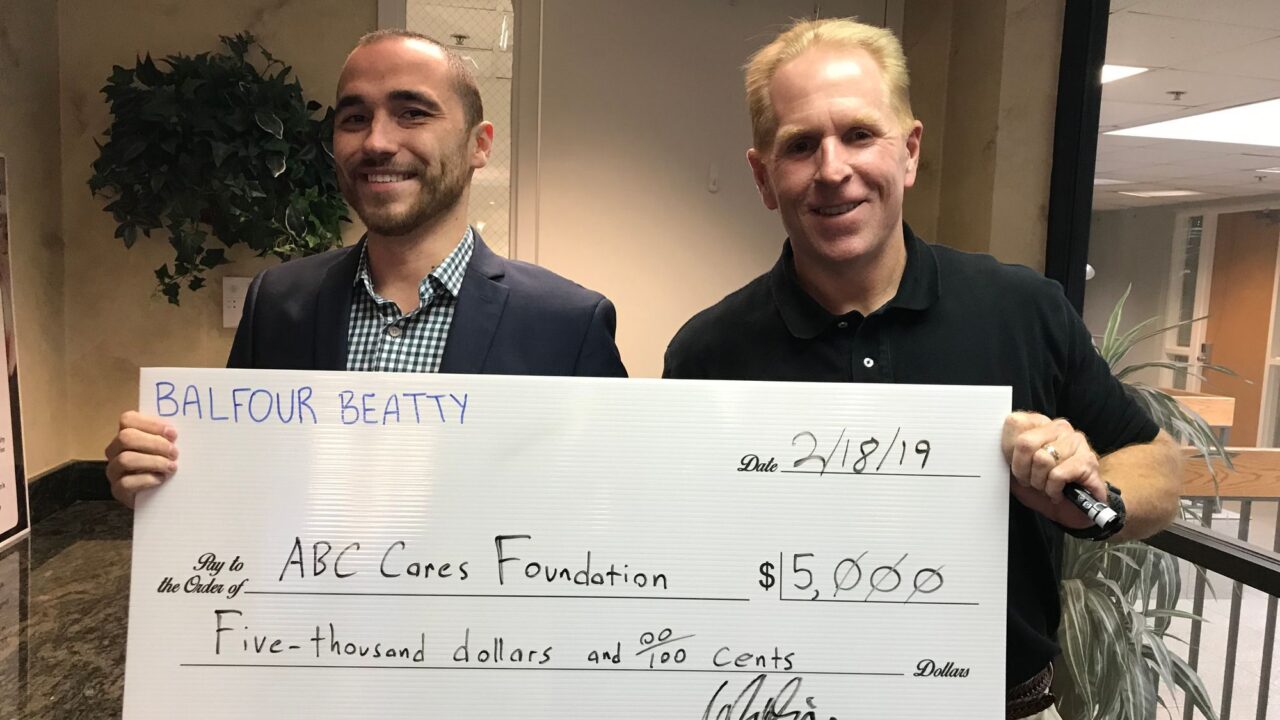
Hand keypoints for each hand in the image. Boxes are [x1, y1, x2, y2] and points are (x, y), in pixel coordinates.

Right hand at [104, 411, 177, 508]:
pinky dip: (147, 480)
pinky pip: (127, 483)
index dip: (152, 424)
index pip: (128, 419)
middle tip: (174, 452)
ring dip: (153, 462)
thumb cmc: (164, 466)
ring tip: (172, 467)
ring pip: (126, 459)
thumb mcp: (166, 448)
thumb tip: (176, 432)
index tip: (173, 434)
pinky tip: (161, 479)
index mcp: (126, 434)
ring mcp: (114, 471)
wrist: (160, 496)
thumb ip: (167, 437)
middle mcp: (115, 450)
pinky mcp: (117, 490)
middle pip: (126, 437)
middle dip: (154, 443)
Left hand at [1002, 412, 1104, 528]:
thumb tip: (985, 448)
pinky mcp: (1088, 460)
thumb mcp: (1015, 469)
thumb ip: (1003, 455)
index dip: (1010, 453)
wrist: (1072, 509)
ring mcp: (1076, 441)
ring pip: (1042, 460)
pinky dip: (1053, 489)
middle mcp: (1059, 427)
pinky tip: (1058, 491)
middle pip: (1025, 443)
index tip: (1017, 467)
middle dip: (1023, 470)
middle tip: (1031, 481)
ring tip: (1046, 486)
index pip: (1014, 423)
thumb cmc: (1042, 485)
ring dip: (1040, 482)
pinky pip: (1058, 475)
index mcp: (1038, 423)